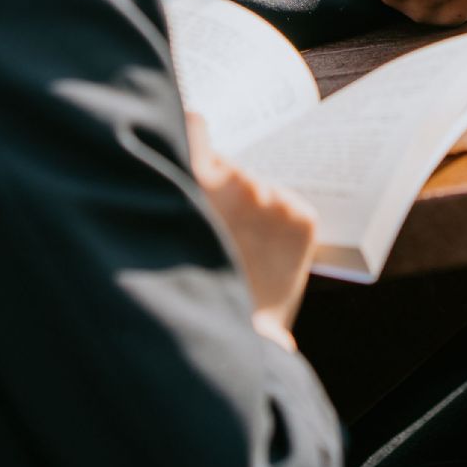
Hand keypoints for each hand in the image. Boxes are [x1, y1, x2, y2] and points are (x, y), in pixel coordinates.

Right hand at [184, 112, 314, 342]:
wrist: (235, 339)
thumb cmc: (187, 292)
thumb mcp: (164, 235)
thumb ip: (171, 196)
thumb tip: (181, 150)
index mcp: (196, 181)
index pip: (195, 127)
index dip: (192, 137)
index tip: (193, 144)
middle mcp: (239, 181)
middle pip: (230, 167)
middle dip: (223, 189)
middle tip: (217, 229)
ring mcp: (274, 198)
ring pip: (260, 189)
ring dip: (252, 209)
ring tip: (240, 251)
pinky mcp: (302, 217)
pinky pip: (289, 207)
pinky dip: (279, 225)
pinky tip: (263, 256)